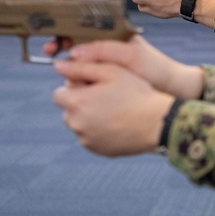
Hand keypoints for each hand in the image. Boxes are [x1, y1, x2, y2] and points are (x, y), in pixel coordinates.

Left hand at [53, 59, 173, 156]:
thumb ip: (81, 67)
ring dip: (89, 117)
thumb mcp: (111, 72)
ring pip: (80, 124)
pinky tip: (117, 123)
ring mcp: (86, 139)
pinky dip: (99, 130)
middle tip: (106, 96)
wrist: (156, 123)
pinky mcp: (97, 149)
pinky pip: (91, 137)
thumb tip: (58, 65)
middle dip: (81, 103)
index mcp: (76, 102)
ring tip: (114, 110)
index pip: (58, 94)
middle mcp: (76, 123)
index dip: (74, 87)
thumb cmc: (136, 93)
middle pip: (68, 110)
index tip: (92, 85)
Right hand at [65, 38, 203, 98]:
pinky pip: (86, 77)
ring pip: (79, 61)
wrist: (171, 90)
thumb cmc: (154, 68)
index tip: (54, 39)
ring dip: (66, 64)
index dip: (66, 30)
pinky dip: (76, 79)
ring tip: (59, 69)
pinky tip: (71, 84)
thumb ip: (103, 51)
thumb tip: (73, 51)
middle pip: (76, 42)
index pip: (84, 26)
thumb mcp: (129, 56)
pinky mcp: (106, 80)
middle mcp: (107, 47)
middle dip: (60, 45)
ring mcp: (106, 64)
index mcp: (113, 34)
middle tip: (48, 52)